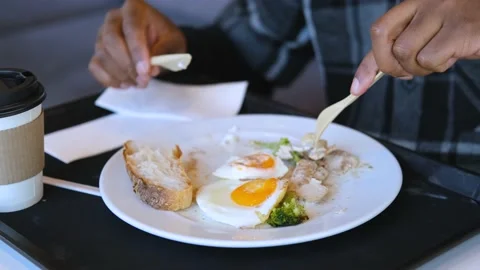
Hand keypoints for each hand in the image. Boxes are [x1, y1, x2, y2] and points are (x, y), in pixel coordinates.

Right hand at [88, 0, 185, 88]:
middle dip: (128, 66)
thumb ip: (163, 54)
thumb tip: (150, 70)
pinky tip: (126, 83)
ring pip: (103, 56)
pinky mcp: (98, 51)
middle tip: (143, 81)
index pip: (132, 27)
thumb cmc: (166, 40)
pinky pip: (96, 66)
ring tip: (139, 83)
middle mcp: (114, 18)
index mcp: (135, 9)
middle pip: (111, 40)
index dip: (137, 50)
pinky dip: (110, 79)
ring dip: (121, 75)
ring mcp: (102, 34)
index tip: (145, 71)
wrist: (159, 43)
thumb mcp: (173, 44)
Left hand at [351, 0, 479, 95]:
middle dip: (390, 66)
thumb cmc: (463, 28)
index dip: (366, 64)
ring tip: (438, 59)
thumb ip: (400, 48)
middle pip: (383, 38)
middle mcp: (426, 2)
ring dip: (417, 67)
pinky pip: (430, 59)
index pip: (380, 31)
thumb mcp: (428, 34)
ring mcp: (443, 12)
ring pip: (405, 52)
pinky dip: (438, 66)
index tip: (357, 88)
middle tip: (408, 71)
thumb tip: (369, 77)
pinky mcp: (460, 29)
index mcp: (415, 3)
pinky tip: (453, 56)